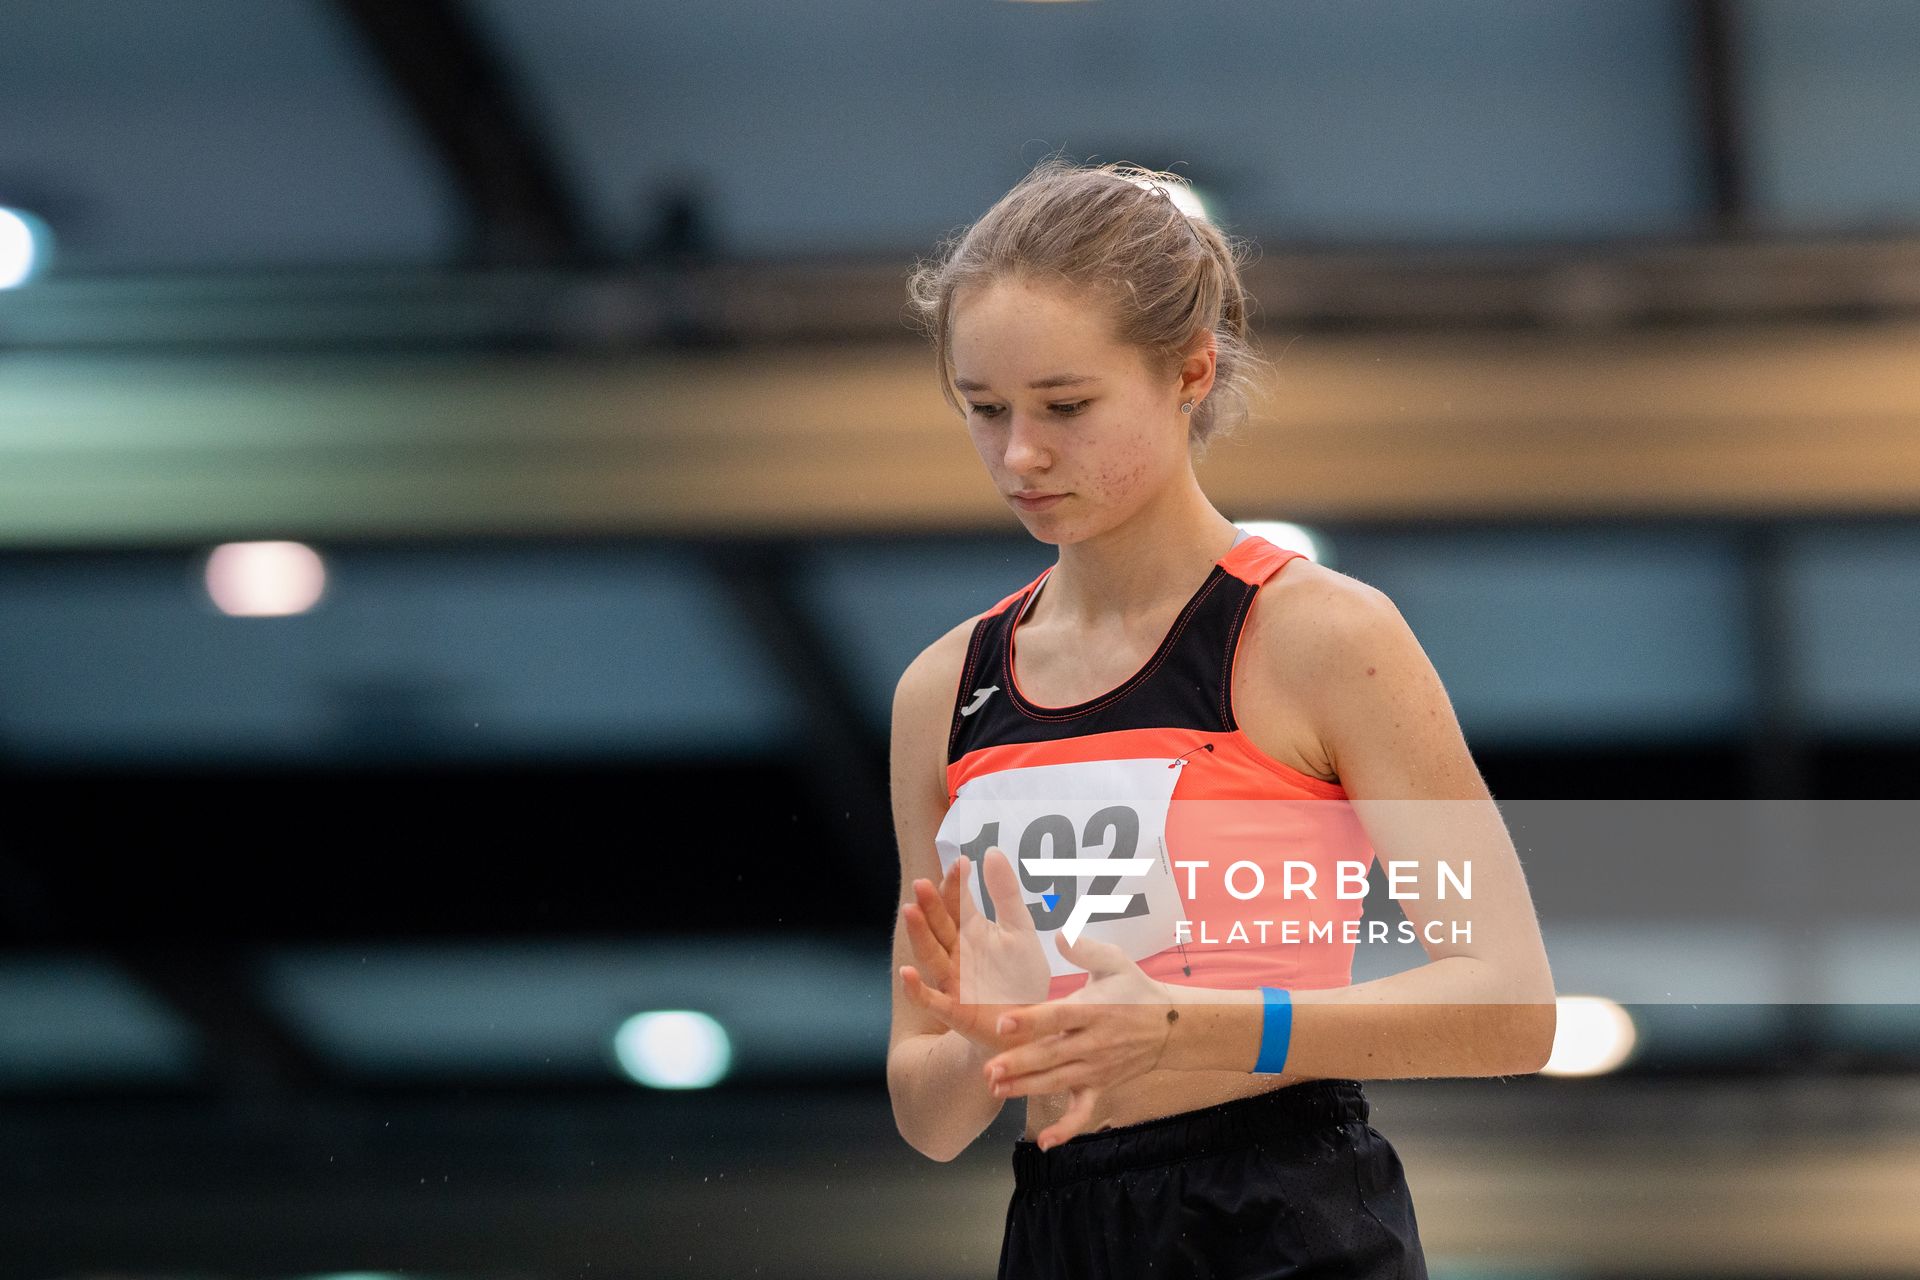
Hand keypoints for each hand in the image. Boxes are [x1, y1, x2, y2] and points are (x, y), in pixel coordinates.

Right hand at [898, 846, 1052, 1053]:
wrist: (1030, 1024)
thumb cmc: (1020, 976)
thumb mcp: (1019, 930)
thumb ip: (1005, 894)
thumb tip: (990, 851)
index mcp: (971, 931)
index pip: (958, 902)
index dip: (957, 884)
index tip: (960, 862)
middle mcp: (955, 953)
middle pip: (939, 926)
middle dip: (931, 905)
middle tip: (923, 883)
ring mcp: (951, 980)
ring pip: (930, 954)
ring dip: (919, 934)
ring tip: (910, 910)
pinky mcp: (952, 1010)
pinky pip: (930, 999)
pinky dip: (915, 988)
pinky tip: (906, 972)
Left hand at [979, 932, 1176, 1149]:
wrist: (1170, 1027)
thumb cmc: (1135, 989)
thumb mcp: (1116, 962)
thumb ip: (1086, 949)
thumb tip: (1058, 936)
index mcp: (1094, 1009)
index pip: (1058, 1016)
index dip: (1030, 1020)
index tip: (1002, 1022)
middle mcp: (1093, 1042)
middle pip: (1052, 1054)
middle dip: (1019, 1063)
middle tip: (989, 1069)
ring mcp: (1096, 1069)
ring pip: (1058, 1082)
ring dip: (1027, 1089)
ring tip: (997, 1090)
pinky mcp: (1100, 1087)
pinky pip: (1082, 1113)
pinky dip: (1066, 1129)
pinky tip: (1044, 1143)